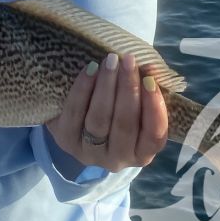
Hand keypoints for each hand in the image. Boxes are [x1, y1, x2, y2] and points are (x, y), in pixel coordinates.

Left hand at [45, 52, 167, 172]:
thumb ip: (145, 89)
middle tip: (129, 60)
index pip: (154, 136)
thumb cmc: (118, 108)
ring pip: (99, 119)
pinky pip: (75, 112)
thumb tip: (151, 68)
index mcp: (142, 154)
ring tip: (110, 61)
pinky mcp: (65, 141)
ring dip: (106, 86)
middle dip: (128, 89)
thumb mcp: (136, 103)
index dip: (154, 109)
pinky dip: (83, 89)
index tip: (149, 80)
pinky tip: (90, 69)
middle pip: (124, 125)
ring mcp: (89, 153)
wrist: (79, 117)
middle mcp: (117, 160)